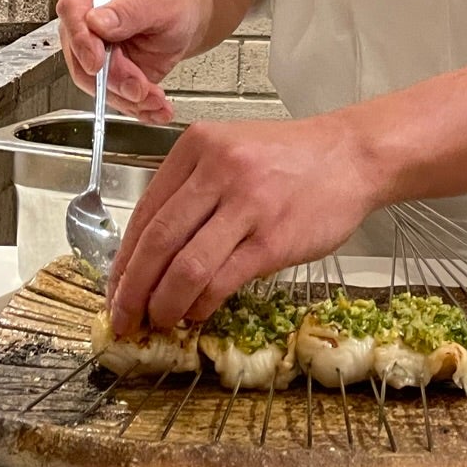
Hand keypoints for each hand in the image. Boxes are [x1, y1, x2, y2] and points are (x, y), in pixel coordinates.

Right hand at [57, 0, 208, 123]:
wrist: (186, 18)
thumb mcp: (164, 0)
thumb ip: (132, 11)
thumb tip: (96, 22)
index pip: (73, 2)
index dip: (81, 36)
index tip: (97, 60)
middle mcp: (86, 6)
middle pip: (77, 47)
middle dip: (110, 75)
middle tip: (138, 87)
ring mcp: (88, 38)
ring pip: (88, 76)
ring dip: (122, 94)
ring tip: (153, 98)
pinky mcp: (98, 65)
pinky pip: (104, 91)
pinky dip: (130, 104)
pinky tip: (153, 106)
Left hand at [107, 115, 381, 332]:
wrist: (351, 156)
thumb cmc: (289, 159)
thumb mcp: (231, 151)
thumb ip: (191, 192)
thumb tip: (149, 256)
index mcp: (198, 145)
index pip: (145, 212)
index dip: (124, 259)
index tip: (114, 289)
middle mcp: (218, 169)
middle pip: (157, 242)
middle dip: (132, 289)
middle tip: (123, 318)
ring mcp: (246, 204)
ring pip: (185, 267)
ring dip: (164, 304)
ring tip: (159, 321)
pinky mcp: (272, 239)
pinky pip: (222, 281)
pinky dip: (201, 304)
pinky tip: (196, 313)